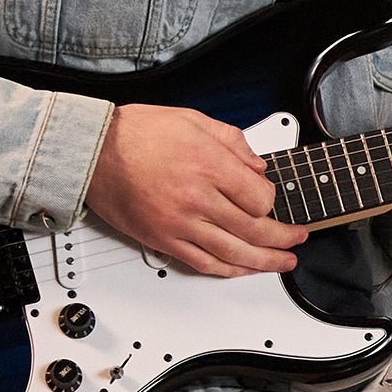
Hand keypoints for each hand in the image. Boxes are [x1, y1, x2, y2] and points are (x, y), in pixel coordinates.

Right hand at [85, 104, 307, 276]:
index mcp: (208, 165)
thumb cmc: (136, 134)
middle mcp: (197, 199)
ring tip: (283, 263)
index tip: (270, 198)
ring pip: (234, 254)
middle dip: (284, 238)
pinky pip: (204, 264)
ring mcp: (180, 224)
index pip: (259, 197)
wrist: (93, 152)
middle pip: (254, 230)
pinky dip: (229, 271)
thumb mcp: (194, 120)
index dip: (272, 200)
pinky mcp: (164, 241)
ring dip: (265, 262)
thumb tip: (257, 167)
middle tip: (298, 238)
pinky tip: (245, 270)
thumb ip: (233, 142)